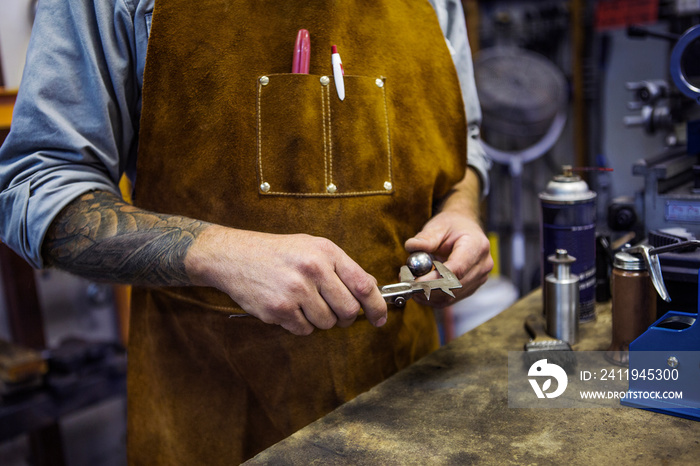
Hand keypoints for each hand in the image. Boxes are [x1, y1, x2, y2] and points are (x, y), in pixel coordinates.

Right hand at [186, 226, 387, 334]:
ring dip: (320, 320)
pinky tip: (289, 308)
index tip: (380, 318)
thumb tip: (369, 288)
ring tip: (304, 303)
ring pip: (327, 323)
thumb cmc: (276, 252)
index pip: (363, 285)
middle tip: (334, 312)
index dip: (376, 306)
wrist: (234, 256)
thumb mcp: (311, 246)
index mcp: (325, 252)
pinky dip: (300, 325)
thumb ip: (341, 266)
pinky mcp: (280, 309)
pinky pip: (304, 330)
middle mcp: (313, 270)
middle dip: (345, 317)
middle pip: (348, 310)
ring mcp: (296, 291)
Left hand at [404, 168, 492, 307]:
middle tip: (406, 281)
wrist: (465, 229)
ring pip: (450, 296)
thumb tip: (411, 246)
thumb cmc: (452, 226)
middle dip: (427, 287)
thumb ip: (425, 237)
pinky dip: (432, 297)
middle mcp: (482, 265)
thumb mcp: (438, 226)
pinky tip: (420, 288)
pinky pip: (450, 299)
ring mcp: (479, 278)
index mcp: (476, 246)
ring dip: (427, 293)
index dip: (434, 279)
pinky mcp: (471, 287)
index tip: (414, 280)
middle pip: (453, 286)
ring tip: (410, 282)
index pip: (457, 269)